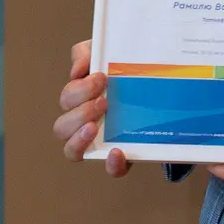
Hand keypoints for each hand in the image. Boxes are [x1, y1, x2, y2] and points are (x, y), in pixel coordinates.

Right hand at [53, 40, 130, 176]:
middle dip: (79, 111)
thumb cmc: (126, 72)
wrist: (162, 88)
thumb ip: (87, 53)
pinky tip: (116, 152)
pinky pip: (111, 170)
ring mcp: (100, 143)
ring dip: (78, 137)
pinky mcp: (122, 157)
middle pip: (61, 126)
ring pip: (71, 150)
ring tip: (96, 125)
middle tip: (104, 101)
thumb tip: (77, 69)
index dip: (78, 91)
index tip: (101, 78)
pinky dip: (111, 165)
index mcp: (81, 99)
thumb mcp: (107, 52)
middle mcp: (84, 123)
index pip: (67, 100)